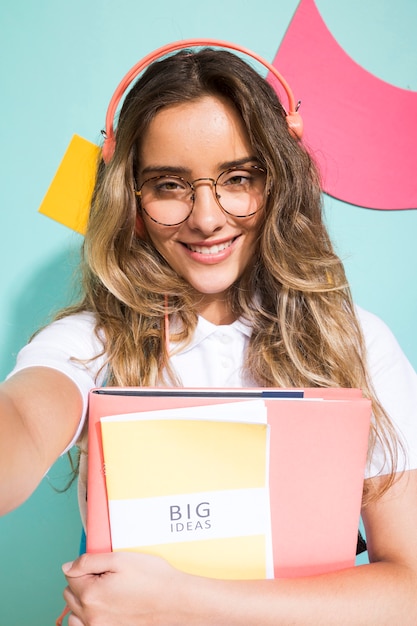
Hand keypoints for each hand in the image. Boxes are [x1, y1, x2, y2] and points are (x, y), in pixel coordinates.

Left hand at [62, 551, 192, 625]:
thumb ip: (89, 561)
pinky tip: (103, 609)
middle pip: (70, 595)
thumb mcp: (120, 559)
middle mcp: (91, 616)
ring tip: (103, 593)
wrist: (175, 600)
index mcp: (91, 594)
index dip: (85, 566)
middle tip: (105, 576)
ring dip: (82, 603)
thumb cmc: (152, 579)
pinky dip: (89, 619)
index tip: (101, 565)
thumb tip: (68, 567)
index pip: (71, 576)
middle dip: (82, 583)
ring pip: (75, 616)